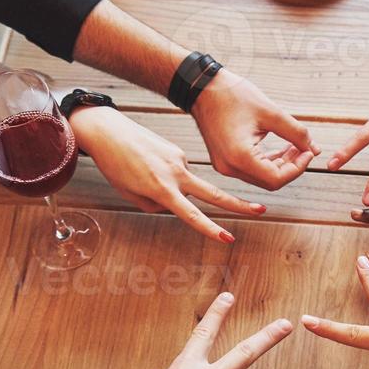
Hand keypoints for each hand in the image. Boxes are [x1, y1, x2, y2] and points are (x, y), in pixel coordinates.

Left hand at [69, 105, 263, 242]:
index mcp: (163, 188)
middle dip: (238, 204)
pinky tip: (145, 164)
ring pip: (187, 184)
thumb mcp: (130, 194)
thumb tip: (173, 205)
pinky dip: (166, 175)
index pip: (191, 214)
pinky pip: (177, 171)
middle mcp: (176, 173)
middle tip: (261, 210)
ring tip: (139, 174)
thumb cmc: (114, 165)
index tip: (229, 238)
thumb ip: (155, 205)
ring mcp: (179, 159)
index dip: (210, 228)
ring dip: (172, 188)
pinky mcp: (176, 150)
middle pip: (214, 193)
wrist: (108, 130)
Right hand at [190, 68, 316, 189]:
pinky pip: (251, 170)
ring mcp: (225, 166)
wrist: (202, 88)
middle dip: (291, 167)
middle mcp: (230, 167)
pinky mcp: (224, 161)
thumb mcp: (270, 112)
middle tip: (305, 149)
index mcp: (240, 157)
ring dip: (281, 165)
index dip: (298, 168)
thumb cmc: (233, 95)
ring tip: (295, 147)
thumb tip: (313, 149)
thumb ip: (296, 133)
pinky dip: (268, 162)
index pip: (277, 179)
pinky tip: (280, 149)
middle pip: (270, 182)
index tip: (308, 152)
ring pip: (261, 177)